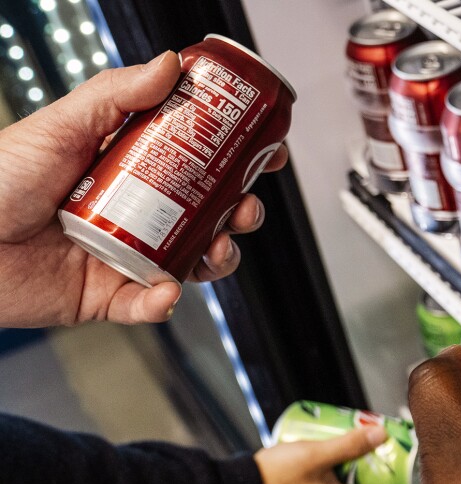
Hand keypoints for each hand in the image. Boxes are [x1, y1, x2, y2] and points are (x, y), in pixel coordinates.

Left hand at [0, 51, 288, 327]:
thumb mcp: (59, 126)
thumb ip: (116, 95)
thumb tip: (170, 66)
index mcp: (124, 167)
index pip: (194, 158)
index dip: (235, 156)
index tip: (266, 151)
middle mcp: (131, 211)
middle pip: (208, 213)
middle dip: (240, 212)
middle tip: (245, 206)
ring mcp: (123, 254)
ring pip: (192, 261)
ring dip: (218, 258)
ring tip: (216, 250)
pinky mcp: (106, 296)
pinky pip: (149, 305)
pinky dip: (163, 303)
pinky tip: (163, 290)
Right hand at [255, 427, 410, 483]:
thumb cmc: (275, 479)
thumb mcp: (315, 455)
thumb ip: (349, 445)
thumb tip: (382, 433)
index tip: (422, 472)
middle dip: (393, 478)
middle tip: (400, 452)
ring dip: (372, 475)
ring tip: (377, 448)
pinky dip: (355, 478)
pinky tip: (351, 457)